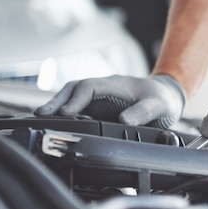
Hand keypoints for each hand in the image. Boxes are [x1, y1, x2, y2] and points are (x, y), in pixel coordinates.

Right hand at [34, 75, 185, 128]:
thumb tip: (123, 121)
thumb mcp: (158, 106)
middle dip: (57, 100)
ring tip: (40, 119)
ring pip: (72, 96)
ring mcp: (99, 97)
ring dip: (57, 106)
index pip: (89, 87)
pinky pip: (78, 107)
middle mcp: (104, 88)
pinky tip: (55, 124)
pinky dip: (65, 113)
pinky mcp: (99, 107)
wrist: (167, 96)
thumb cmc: (162, 99)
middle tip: (41, 115)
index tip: (66, 114)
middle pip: (74, 89)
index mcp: (115, 84)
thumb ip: (143, 112)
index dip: (76, 100)